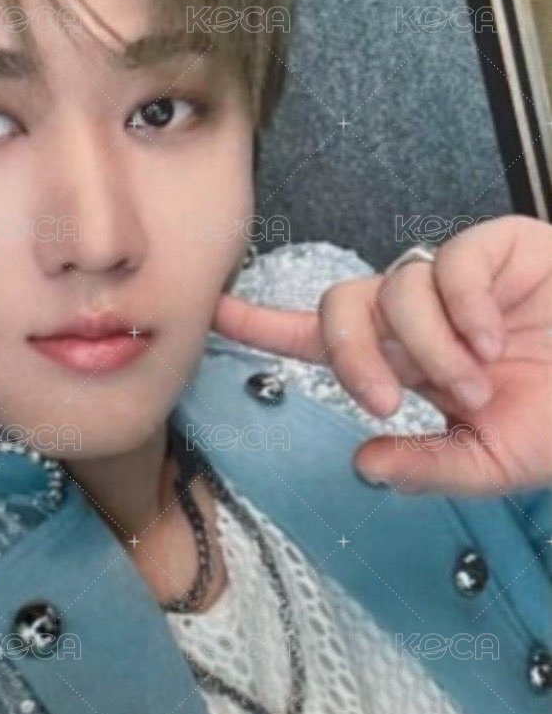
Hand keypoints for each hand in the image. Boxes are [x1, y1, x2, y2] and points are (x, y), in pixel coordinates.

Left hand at [212, 215, 551, 494]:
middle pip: (340, 306)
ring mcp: (456, 280)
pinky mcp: (498, 248)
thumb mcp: (490, 462)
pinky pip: (451, 264)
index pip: (321, 337)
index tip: (215, 315)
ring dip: (427, 346)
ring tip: (474, 383)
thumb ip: (427, 466)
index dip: (266, 325)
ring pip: (393, 287)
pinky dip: (464, 308)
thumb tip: (363, 465)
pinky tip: (494, 340)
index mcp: (406, 362)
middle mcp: (419, 316)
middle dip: (347, 353)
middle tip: (385, 398)